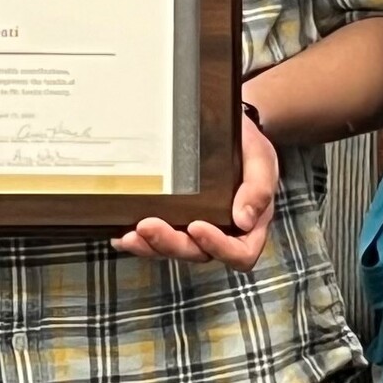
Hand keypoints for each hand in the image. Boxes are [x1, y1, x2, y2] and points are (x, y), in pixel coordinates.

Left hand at [111, 111, 274, 271]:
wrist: (230, 129)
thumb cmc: (249, 148)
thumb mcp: (262, 161)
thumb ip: (258, 188)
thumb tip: (245, 220)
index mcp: (248, 227)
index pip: (239, 253)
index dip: (218, 247)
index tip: (197, 226)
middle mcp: (221, 234)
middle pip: (197, 253)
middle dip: (170, 243)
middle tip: (147, 226)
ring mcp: (195, 229)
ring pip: (174, 249)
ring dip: (151, 246)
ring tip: (131, 234)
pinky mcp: (175, 220)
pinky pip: (157, 238)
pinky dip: (139, 239)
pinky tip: (121, 233)